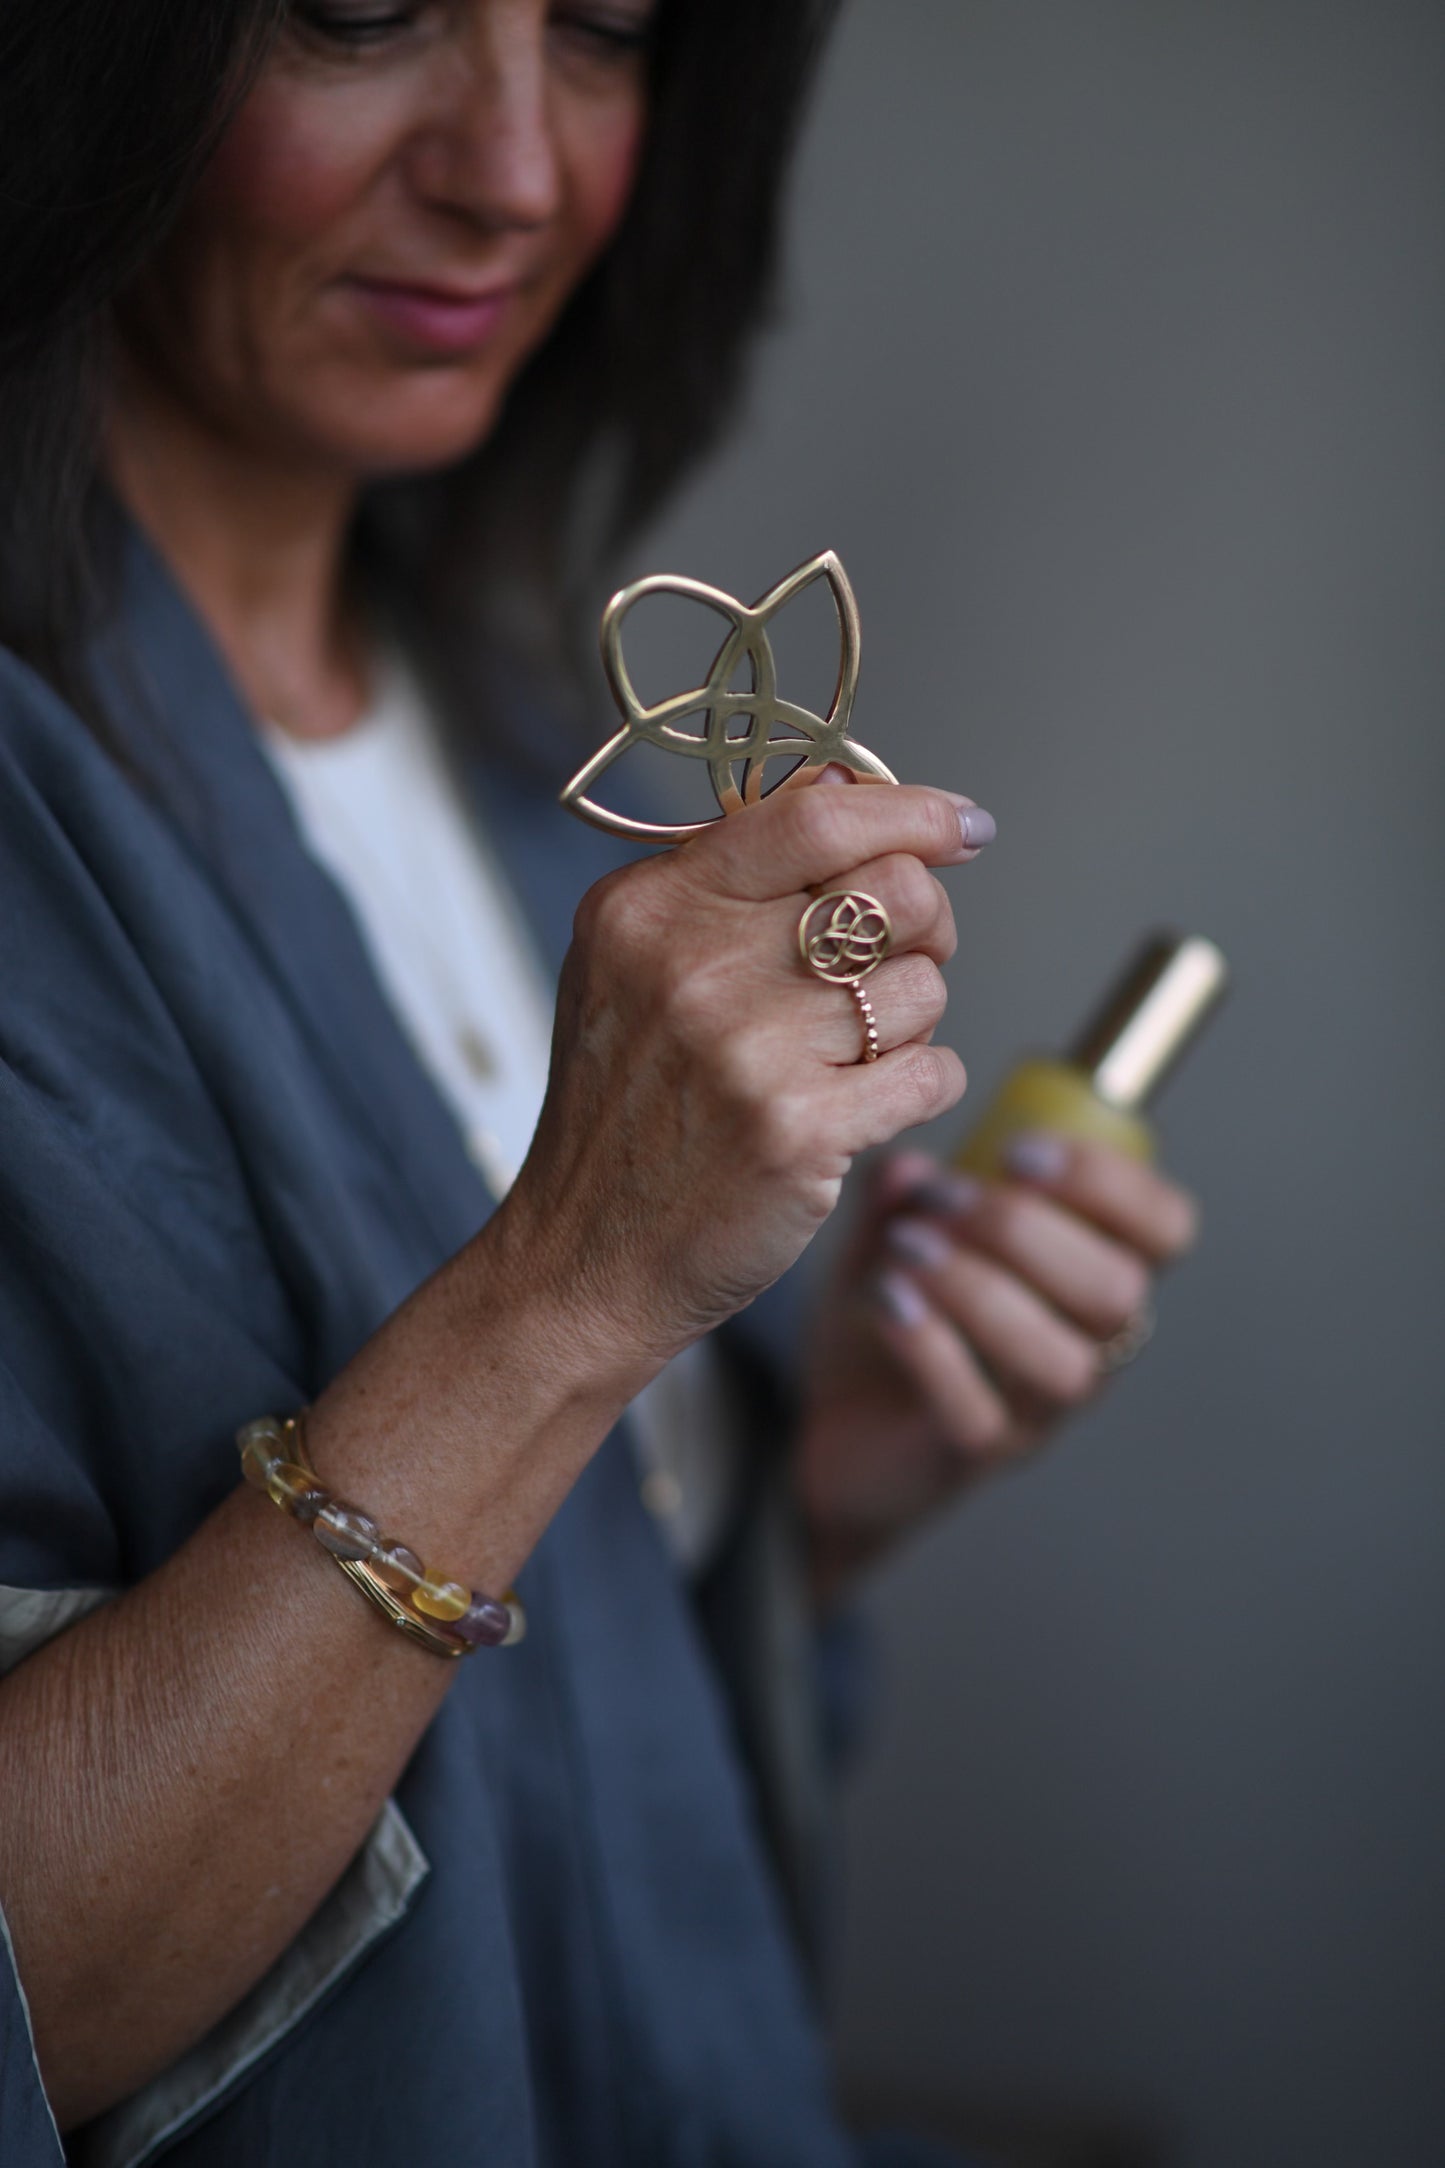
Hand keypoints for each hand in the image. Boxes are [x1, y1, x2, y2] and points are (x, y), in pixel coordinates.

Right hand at [495, 780, 991, 1380]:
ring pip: (924, 987)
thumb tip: (846, 789)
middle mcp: (693, 967)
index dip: (912, 811)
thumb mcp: (630, 968)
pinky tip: (866, 1104)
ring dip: (914, 1022)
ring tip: (849, 1055)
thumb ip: (726, 876)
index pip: (814, 819)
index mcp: (649, 909)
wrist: (583, 1259)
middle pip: (895, 892)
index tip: (961, 826)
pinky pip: (933, 1072)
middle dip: (927, 925)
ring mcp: (746, 1051)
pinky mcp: (798, 1131)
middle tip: (902, 963)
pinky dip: (922, 1085)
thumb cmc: (622, 1113)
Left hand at [795, 1132, 1198, 1601]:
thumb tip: (911, 1171)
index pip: (1164, 1229)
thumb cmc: (896, 1306)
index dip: (1112, 1184)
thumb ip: (903, 1193)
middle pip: (1117, 1293)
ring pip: (1062, 1364)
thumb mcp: (891, 1227)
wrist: (832, 1413)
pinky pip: (979, 1412)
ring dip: (981, 1290)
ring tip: (907, 1247)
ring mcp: (1040, 1409)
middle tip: (943, 1199)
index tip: (1018, 1151)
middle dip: (1024, 1230)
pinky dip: (932, 1348)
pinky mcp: (977, 1453)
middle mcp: (1089, 1345)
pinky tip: (887, 1300)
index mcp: (1093, 1271)